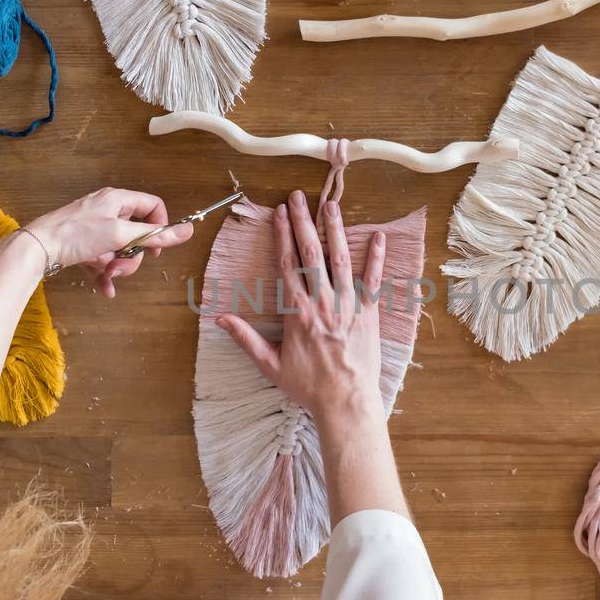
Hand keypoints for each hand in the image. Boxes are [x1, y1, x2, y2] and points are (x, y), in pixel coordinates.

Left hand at [21, 187, 192, 296]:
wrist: (38, 248)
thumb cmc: (77, 235)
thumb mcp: (120, 235)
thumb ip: (155, 234)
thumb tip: (188, 230)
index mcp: (117, 200)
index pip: (152, 206)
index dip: (159, 227)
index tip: (156, 248)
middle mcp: (107, 211)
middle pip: (137, 233)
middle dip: (134, 255)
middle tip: (123, 266)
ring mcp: (94, 229)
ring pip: (120, 250)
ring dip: (118, 266)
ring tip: (107, 275)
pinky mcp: (83, 245)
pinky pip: (104, 260)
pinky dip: (105, 274)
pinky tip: (104, 288)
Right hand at [216, 191, 386, 431]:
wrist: (345, 402)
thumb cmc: (307, 386)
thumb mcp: (269, 365)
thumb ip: (245, 339)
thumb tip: (220, 320)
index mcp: (297, 311)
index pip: (287, 264)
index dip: (282, 235)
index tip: (279, 213)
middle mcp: (322, 301)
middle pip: (312, 253)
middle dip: (304, 222)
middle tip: (299, 197)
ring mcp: (348, 304)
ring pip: (342, 259)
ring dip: (336, 230)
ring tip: (331, 205)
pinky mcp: (369, 313)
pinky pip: (374, 279)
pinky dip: (377, 257)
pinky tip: (379, 236)